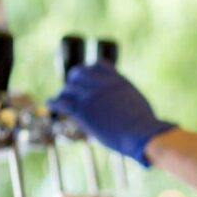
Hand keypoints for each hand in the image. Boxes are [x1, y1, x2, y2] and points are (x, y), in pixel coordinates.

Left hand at [47, 61, 175, 166]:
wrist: (142, 132)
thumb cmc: (145, 124)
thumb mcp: (137, 102)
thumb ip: (126, 97)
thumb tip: (128, 103)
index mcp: (117, 80)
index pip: (99, 64)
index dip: (92, 69)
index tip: (89, 74)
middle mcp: (102, 83)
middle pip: (80, 72)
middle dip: (75, 79)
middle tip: (72, 87)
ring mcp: (91, 95)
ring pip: (69, 86)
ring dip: (66, 92)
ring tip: (62, 98)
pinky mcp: (82, 109)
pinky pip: (62, 101)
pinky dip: (55, 101)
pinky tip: (51, 102)